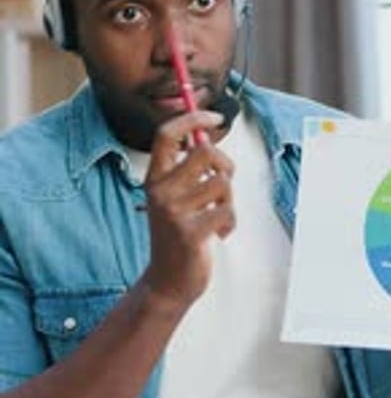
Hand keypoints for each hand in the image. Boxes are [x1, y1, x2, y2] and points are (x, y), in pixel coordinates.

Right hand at [143, 110, 234, 304]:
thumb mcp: (176, 198)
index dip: (191, 119)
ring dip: (228, 199)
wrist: (167, 282)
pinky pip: (226, 210)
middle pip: (204, 153)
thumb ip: (188, 170)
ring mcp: (173, 212)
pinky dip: (230, 221)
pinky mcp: (190, 232)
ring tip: (217, 215)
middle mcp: (160, 191)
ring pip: (221, 182)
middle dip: (224, 164)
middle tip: (222, 184)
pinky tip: (218, 233)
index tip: (213, 116)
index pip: (166, 134)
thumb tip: (207, 136)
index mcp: (154, 179)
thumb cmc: (178, 235)